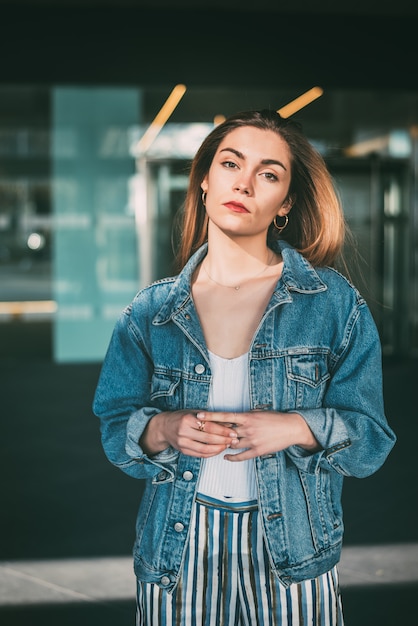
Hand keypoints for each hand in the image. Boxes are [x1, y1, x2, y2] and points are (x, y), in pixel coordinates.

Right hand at [140, 409, 237, 457]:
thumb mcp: (194, 413)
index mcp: (187, 419)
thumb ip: (211, 418)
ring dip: (219, 449)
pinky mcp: (183, 451)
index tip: (233, 432)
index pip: (209, 426)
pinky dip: (211, 453)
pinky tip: (218, 450)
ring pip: (204, 449)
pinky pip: (200, 455)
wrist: (164, 427)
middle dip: (224, 440)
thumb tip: (229, 423)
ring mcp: (182, 443)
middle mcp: (183, 431)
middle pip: (208, 438)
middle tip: (234, 440)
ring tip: (228, 445)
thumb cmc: (181, 417)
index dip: (223, 430)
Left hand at [195, 410, 319, 461]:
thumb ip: (246, 415)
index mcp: (248, 417)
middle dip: (214, 432)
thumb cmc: (275, 418)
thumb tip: (233, 417)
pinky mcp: (258, 451)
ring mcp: (253, 440)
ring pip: (232, 444)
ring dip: (223, 444)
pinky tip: (225, 457)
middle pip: (225, 432)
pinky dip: (232, 457)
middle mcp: (248, 428)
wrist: (291, 428)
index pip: (225, 416)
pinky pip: (241, 456)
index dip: (210, 416)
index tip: (199, 415)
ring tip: (214, 444)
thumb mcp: (259, 412)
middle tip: (202, 432)